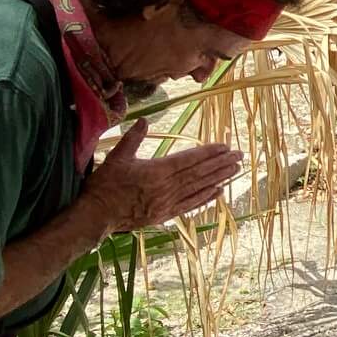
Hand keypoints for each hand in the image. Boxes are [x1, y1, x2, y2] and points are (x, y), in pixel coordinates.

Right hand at [83, 118, 241, 234]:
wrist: (97, 215)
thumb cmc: (105, 185)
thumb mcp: (117, 157)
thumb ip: (133, 138)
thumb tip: (145, 120)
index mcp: (157, 171)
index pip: (189, 159)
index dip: (208, 153)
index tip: (225, 146)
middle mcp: (167, 187)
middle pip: (199, 173)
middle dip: (220, 164)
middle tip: (239, 156)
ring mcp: (167, 202)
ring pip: (198, 188)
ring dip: (218, 178)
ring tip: (235, 170)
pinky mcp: (165, 214)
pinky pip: (190, 205)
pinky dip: (205, 198)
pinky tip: (218, 192)